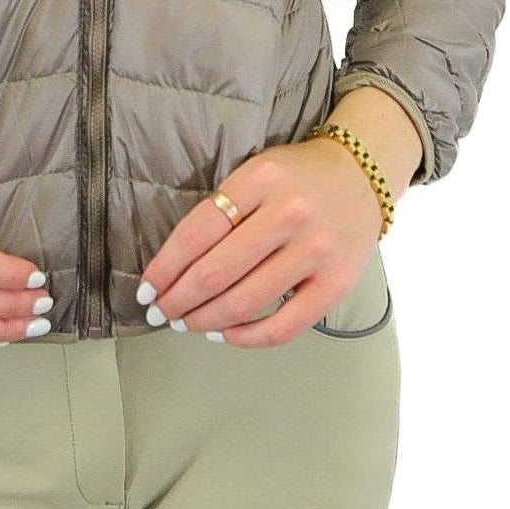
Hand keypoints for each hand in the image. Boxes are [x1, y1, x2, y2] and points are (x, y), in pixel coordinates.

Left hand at [135, 137, 384, 345]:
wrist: (362, 173)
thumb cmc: (296, 177)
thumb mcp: (256, 171)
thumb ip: (223, 208)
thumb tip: (175, 265)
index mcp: (261, 178)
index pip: (198, 230)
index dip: (165, 266)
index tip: (147, 288)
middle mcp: (289, 213)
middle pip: (216, 271)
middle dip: (178, 299)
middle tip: (160, 313)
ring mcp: (316, 250)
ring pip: (245, 301)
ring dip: (205, 320)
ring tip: (186, 323)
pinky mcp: (337, 283)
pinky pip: (284, 325)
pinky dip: (247, 337)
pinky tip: (224, 334)